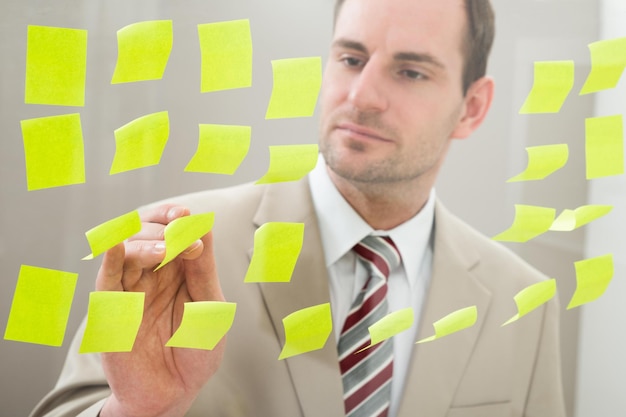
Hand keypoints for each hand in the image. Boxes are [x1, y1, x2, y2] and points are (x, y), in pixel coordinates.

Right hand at [96, 204, 224, 416]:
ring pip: (127, 251)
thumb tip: (204, 223)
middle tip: (181, 232)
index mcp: (177, 270)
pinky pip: (106, 278)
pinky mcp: (111, 310)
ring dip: (146, 242)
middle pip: (146, 233)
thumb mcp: (209, 306)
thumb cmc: (196, 351)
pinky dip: (111, 258)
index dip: (175, 217)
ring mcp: (129, 290)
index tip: (187, 214)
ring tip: (166, 249)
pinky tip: (118, 243)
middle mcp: (151, 275)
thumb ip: (204, 268)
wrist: (175, 393)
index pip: (170, 230)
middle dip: (163, 227)